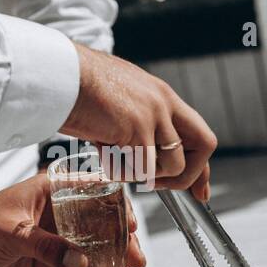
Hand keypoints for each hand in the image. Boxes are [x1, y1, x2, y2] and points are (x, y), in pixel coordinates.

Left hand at [0, 173, 144, 266]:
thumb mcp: (13, 232)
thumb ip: (47, 246)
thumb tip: (81, 261)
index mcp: (51, 191)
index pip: (94, 191)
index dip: (117, 207)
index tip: (132, 225)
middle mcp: (59, 212)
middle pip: (101, 225)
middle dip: (122, 245)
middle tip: (137, 263)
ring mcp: (56, 237)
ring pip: (93, 252)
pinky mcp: (50, 260)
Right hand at [61, 43, 216, 200]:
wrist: (60, 75)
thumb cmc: (77, 88)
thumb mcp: (119, 102)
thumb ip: (136, 123)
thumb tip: (139, 154)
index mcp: (161, 95)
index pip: (197, 134)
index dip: (201, 167)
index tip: (199, 191)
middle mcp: (164, 103)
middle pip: (205, 145)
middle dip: (189, 174)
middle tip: (162, 185)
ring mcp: (154, 115)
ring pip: (173, 165)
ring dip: (147, 175)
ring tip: (117, 159)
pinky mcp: (138, 129)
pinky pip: (144, 169)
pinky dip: (124, 173)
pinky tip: (104, 156)